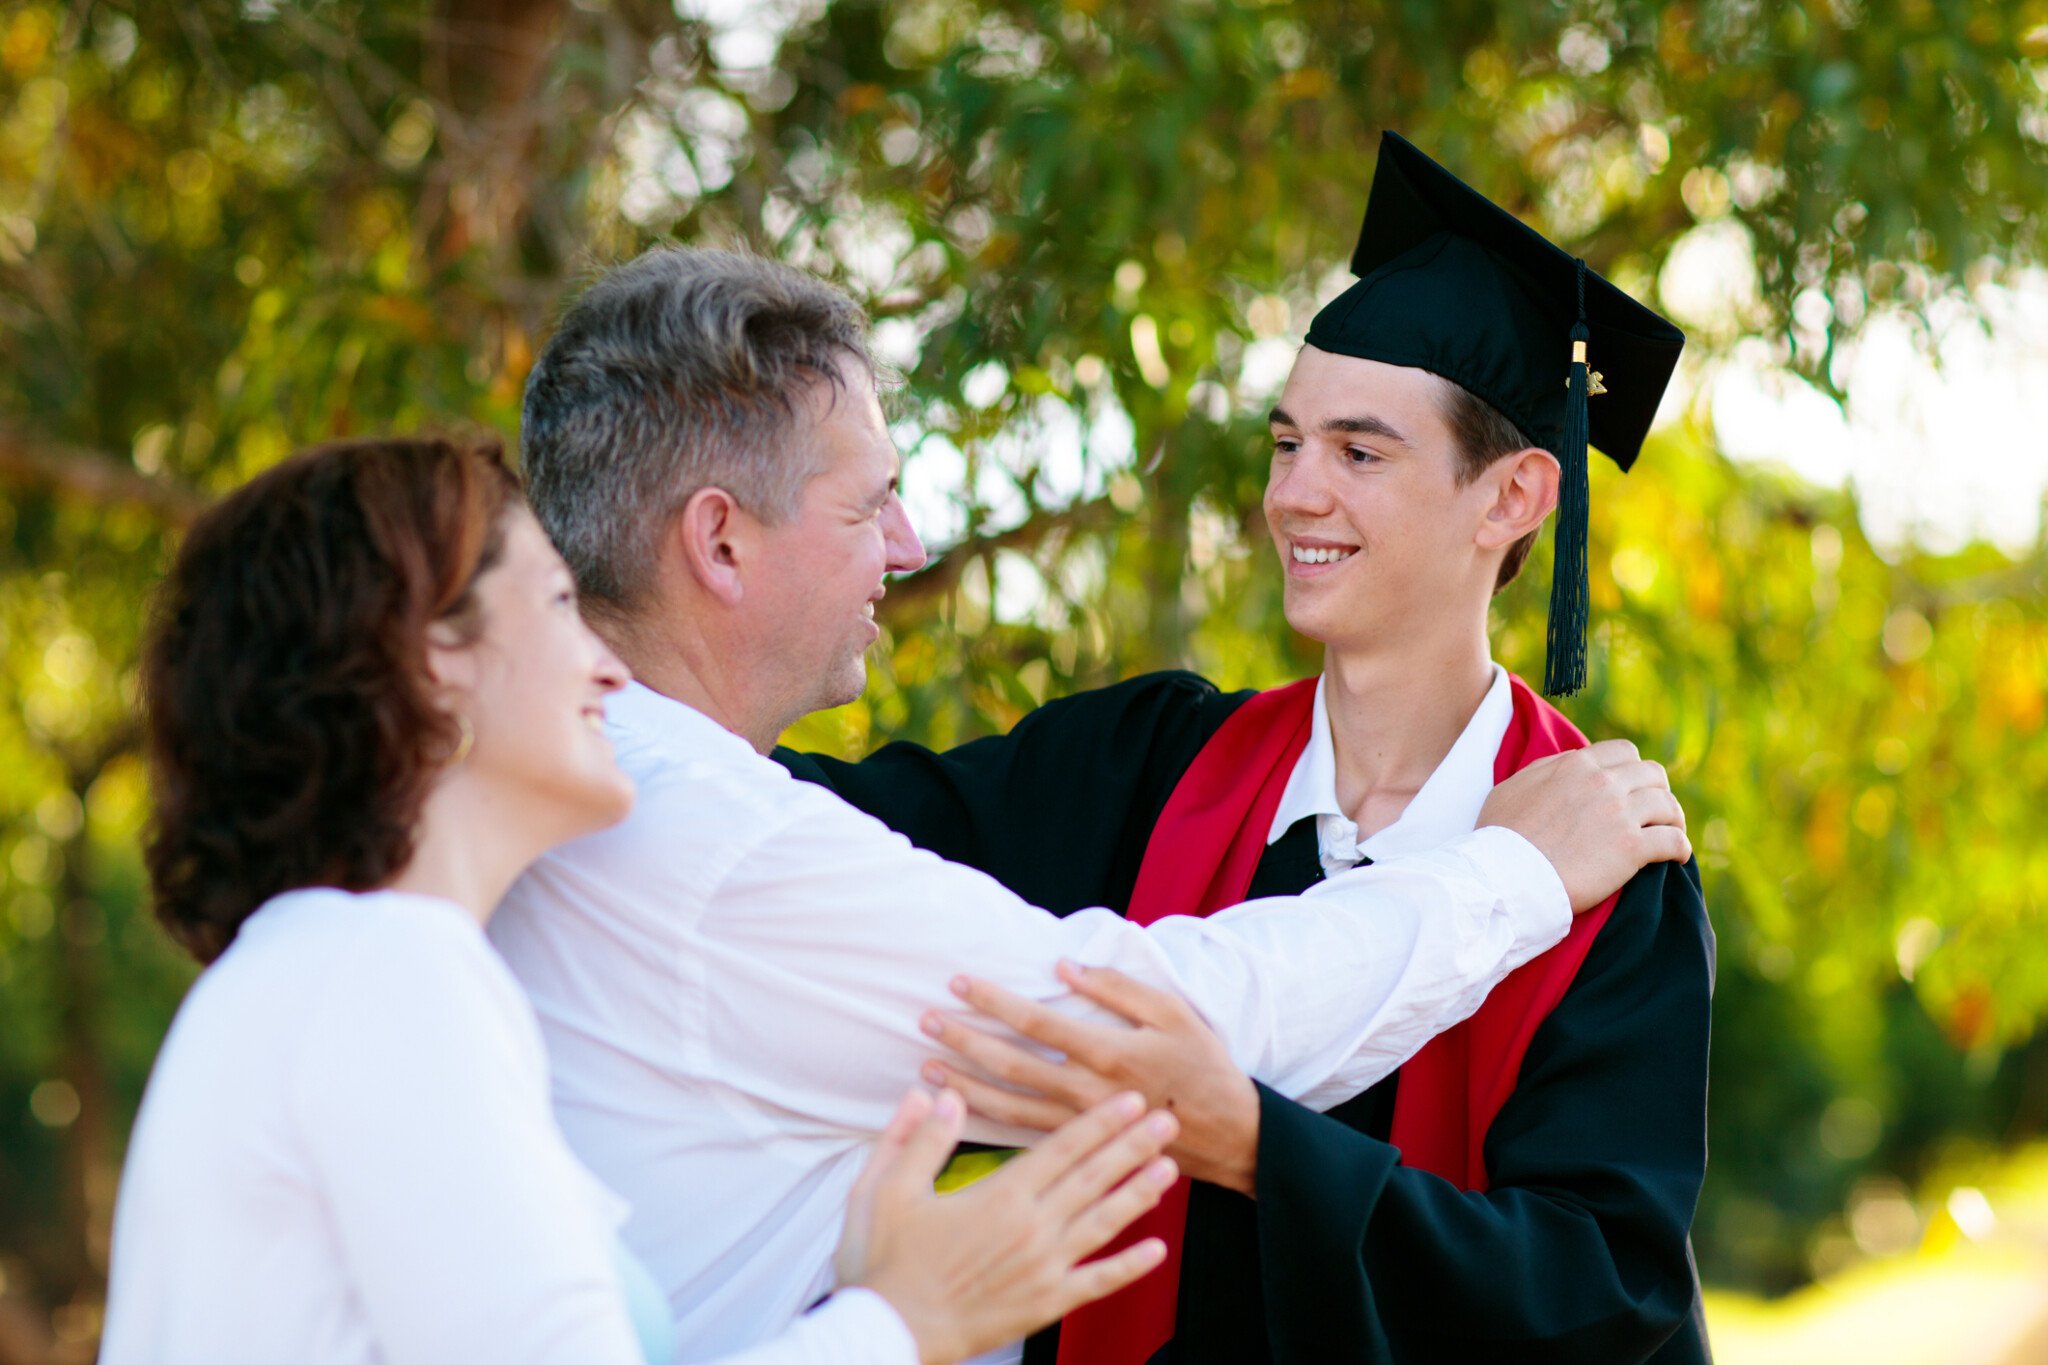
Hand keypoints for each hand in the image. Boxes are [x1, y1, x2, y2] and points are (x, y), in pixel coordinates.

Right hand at [835, 1087, 1179, 1364]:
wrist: (888, 1333)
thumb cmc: (883, 1263)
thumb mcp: (884, 1188)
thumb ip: (918, 1138)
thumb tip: (942, 1096)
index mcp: (999, 1195)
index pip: (1062, 1148)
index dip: (1100, 1122)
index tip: (1129, 1100)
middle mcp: (1031, 1227)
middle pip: (1094, 1178)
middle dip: (1134, 1146)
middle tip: (1169, 1120)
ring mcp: (1043, 1268)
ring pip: (1104, 1222)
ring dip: (1139, 1193)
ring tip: (1170, 1169)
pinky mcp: (1045, 1304)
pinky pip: (1097, 1283)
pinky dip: (1130, 1267)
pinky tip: (1157, 1251)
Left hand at [918, 961, 1260, 1196]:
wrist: (1229, 1134)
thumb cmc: (1202, 1065)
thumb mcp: (1173, 1012)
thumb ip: (1117, 988)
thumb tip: (1065, 966)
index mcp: (1109, 1053)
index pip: (1036, 1023)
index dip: (994, 1001)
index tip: (959, 982)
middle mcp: (1086, 1092)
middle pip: (1010, 1066)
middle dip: (964, 1041)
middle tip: (925, 1020)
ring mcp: (1080, 1126)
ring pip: (1008, 1108)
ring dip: (963, 1086)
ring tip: (926, 1065)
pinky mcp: (1080, 1148)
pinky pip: (1023, 1137)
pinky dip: (987, 1123)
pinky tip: (960, 1110)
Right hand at [1477, 738, 1690, 911]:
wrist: (1505, 875)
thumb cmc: (1500, 836)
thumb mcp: (1513, 788)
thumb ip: (1546, 772)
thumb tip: (1566, 766)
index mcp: (1576, 765)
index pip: (1623, 752)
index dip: (1632, 769)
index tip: (1631, 787)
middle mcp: (1604, 783)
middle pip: (1653, 774)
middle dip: (1657, 790)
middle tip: (1653, 811)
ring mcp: (1620, 815)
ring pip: (1668, 805)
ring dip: (1673, 819)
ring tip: (1671, 832)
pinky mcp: (1632, 849)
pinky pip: (1673, 841)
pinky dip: (1680, 848)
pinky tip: (1678, 856)